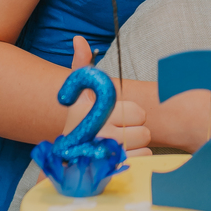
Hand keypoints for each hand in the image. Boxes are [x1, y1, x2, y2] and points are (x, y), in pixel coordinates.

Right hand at [68, 37, 151, 154]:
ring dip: (135, 145)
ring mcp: (105, 156)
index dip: (131, 113)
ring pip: (144, 145)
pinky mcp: (112, 170)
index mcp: (94, 112)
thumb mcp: (78, 95)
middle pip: (144, 130)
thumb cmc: (79, 122)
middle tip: (119, 132)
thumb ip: (81, 67)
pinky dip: (136, 158)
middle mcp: (98, 134)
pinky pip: (142, 159)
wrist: (66, 159)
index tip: (116, 116)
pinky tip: (119, 157)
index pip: (137, 112)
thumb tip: (79, 40)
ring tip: (117, 145)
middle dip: (135, 130)